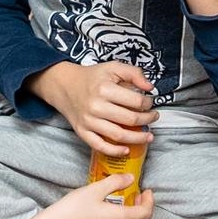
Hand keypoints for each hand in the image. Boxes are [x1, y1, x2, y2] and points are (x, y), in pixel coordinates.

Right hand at [40, 175, 156, 218]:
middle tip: (137, 198)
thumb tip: (131, 178)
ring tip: (126, 211)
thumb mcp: (95, 189)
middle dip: (144, 211)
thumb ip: (116, 182)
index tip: (146, 191)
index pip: (147, 212)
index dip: (150, 201)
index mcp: (121, 218)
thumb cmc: (73, 208)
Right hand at [41, 61, 156, 158]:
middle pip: (130, 119)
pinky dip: (114, 151)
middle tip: (153, 118)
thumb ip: (133, 73)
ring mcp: (88, 121)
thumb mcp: (112, 67)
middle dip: (147, 120)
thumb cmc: (91, 77)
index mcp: (104, 89)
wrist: (64, 85)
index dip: (148, 103)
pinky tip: (126, 150)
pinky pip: (99, 146)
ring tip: (148, 136)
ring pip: (118, 135)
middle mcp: (96, 106)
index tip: (150, 103)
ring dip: (137, 138)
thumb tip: (150, 87)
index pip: (135, 101)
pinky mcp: (82, 131)